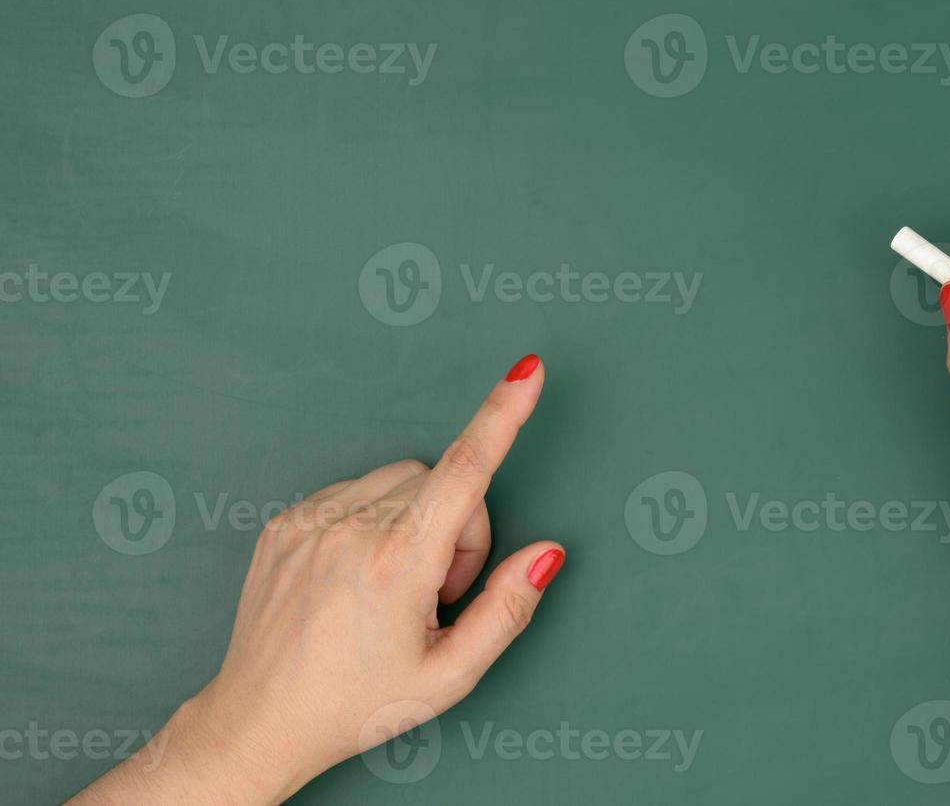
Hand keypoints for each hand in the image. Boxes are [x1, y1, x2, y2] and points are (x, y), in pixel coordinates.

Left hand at [71, 354, 564, 804]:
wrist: (259, 719)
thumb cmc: (357, 705)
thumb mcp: (450, 675)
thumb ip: (507, 608)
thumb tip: (546, 552)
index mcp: (397, 564)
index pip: (466, 471)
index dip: (502, 415)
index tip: (526, 372)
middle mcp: (352, 529)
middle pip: (442, 483)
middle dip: (459, 527)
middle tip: (437, 594)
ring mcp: (312, 520)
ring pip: (401, 480)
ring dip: (416, 519)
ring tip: (394, 585)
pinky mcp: (286, 521)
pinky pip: (356, 489)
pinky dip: (373, 519)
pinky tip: (358, 573)